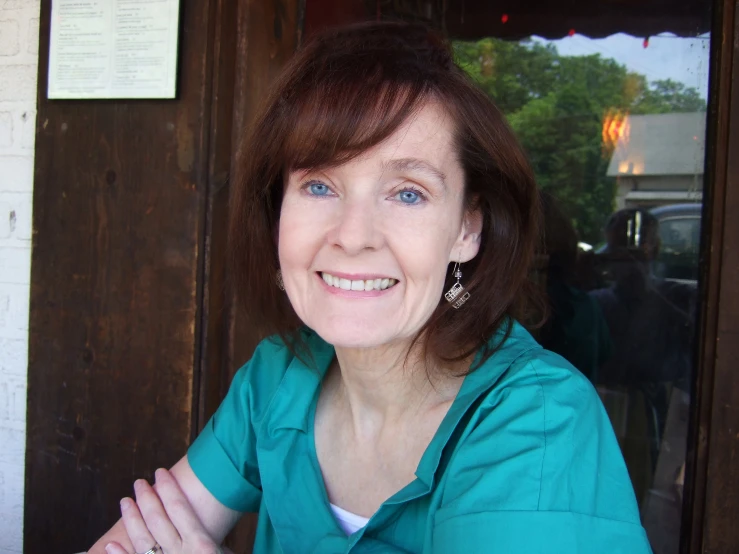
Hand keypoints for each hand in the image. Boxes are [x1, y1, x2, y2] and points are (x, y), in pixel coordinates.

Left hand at [105, 468, 224, 553]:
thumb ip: (214, 548)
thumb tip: (209, 538)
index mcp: (202, 544)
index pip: (180, 508)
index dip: (168, 488)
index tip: (160, 472)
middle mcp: (181, 552)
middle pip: (159, 519)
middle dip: (147, 497)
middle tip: (138, 482)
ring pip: (143, 539)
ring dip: (131, 519)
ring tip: (124, 501)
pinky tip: (111, 544)